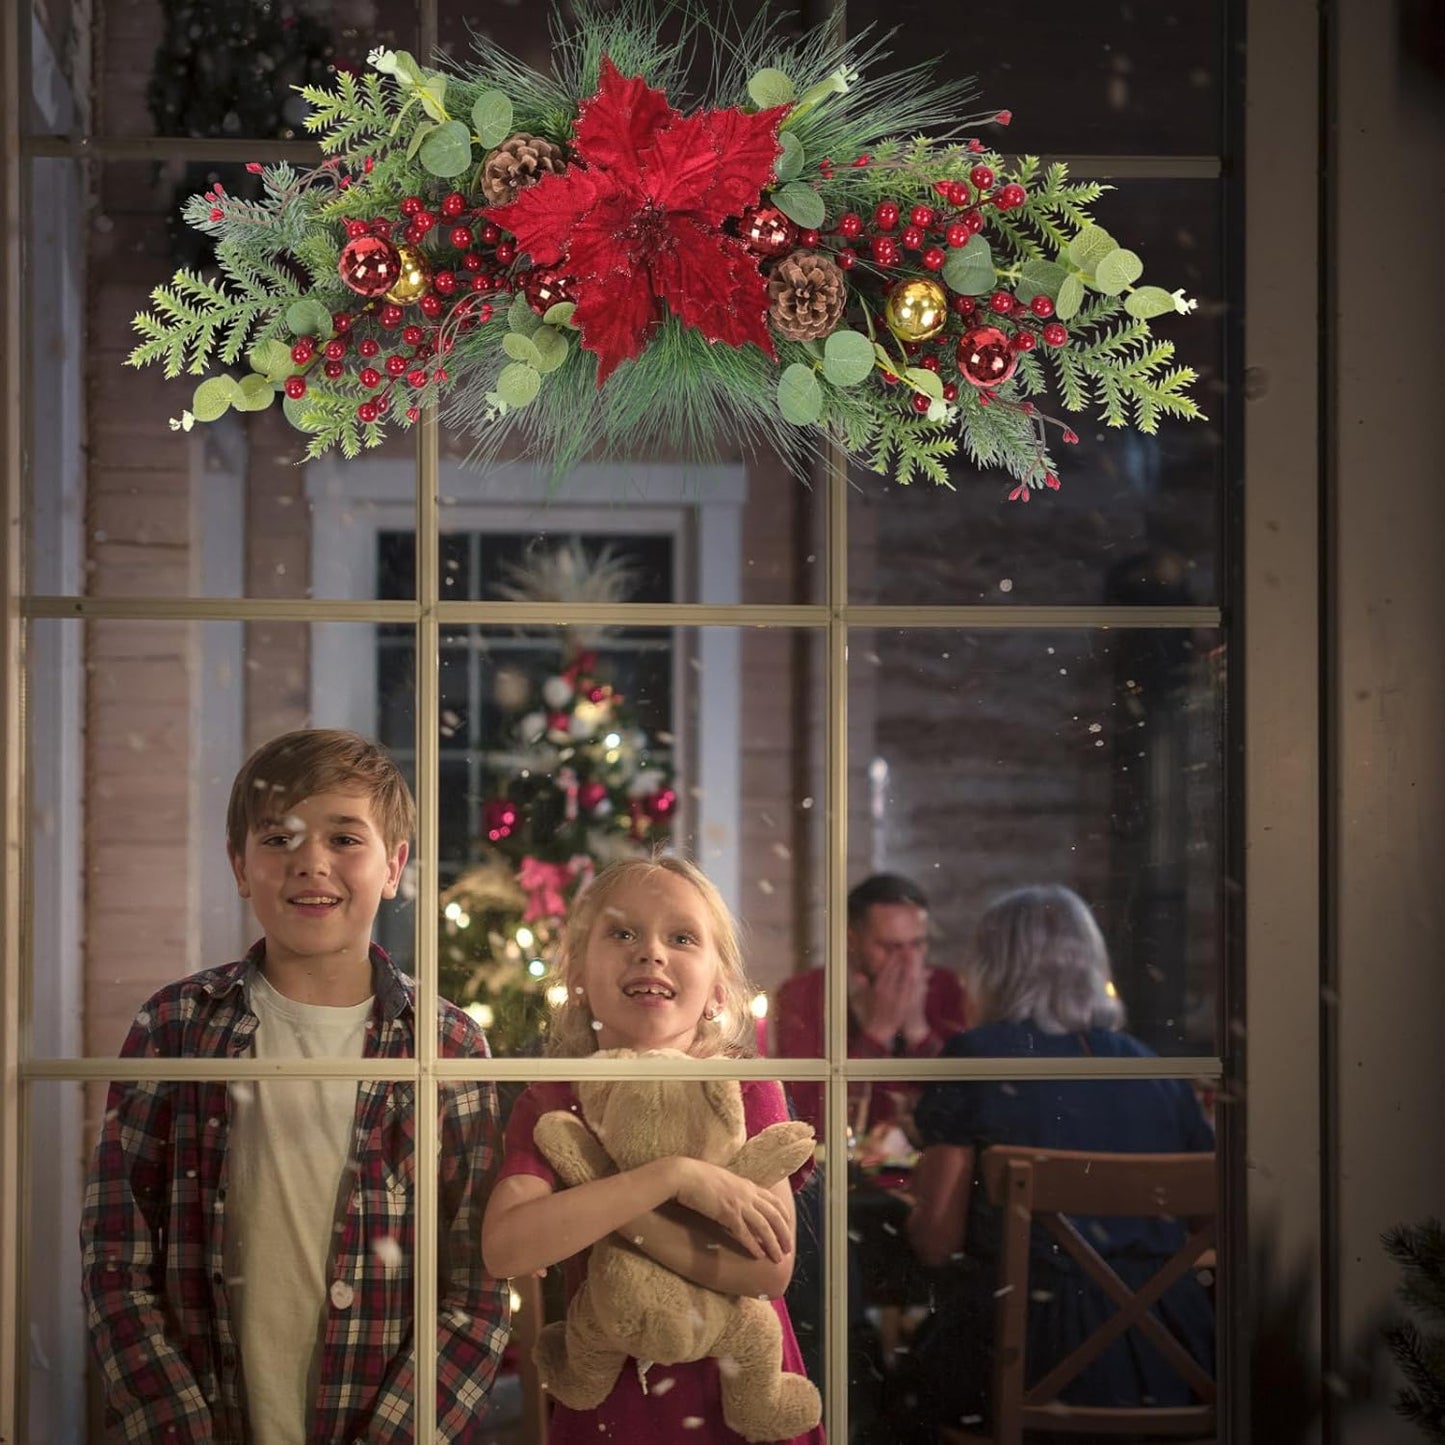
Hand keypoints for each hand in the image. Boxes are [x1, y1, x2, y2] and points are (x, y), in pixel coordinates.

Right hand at [671, 1158, 793, 1261]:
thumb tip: (738, 1200)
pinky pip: (744, 1233)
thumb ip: (735, 1190)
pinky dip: (753, 1245)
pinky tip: (758, 1255)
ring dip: (773, 1244)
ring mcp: (738, 1203)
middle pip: (774, 1215)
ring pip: (764, 1227)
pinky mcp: (727, 1213)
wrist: (684, 1175)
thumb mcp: (724, 1180)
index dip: (784, 1215)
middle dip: (784, 1233)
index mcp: (747, 1184)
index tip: (789, 1226)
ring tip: (778, 1258)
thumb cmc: (699, 1176)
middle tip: (788, 1249)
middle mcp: (747, 1193)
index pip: (773, 1200)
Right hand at [854, 957, 927, 1047]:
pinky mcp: (906, 1004)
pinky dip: (915, 979)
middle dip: (903, 958)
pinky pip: (912, 989)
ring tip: (914, 955)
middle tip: (908, 947)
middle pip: (897, 971)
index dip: (892, 958)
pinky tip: (919, 971)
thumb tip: (857, 975)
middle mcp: (887, 992)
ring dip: (910, 965)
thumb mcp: (866, 997)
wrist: (881, 1029)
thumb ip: (863, 985)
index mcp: (877, 989)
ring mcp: (897, 999)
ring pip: (906, 978)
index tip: (897, 949)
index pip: (886, 969)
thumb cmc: (873, 1011)